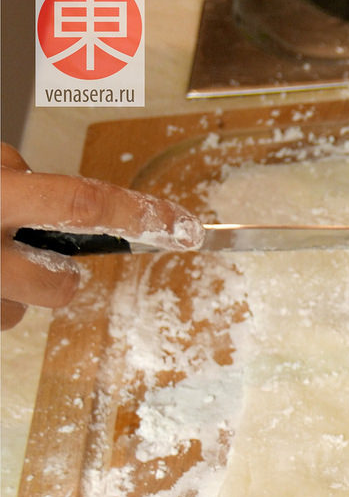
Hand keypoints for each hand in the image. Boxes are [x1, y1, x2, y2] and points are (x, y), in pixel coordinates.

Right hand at [1, 143, 202, 329]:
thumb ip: (27, 180)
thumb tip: (79, 198)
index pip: (83, 206)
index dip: (138, 216)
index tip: (182, 225)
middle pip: (62, 284)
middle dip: (66, 279)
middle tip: (43, 261)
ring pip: (25, 307)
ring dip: (21, 289)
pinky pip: (1, 317)